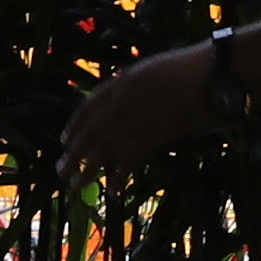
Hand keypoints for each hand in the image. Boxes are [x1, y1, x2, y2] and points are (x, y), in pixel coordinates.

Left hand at [57, 44, 210, 180]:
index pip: (84, 111)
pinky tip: (112, 191)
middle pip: (86, 138)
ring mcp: (127, 129)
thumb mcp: (143, 71)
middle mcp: (113, 111)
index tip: (64, 140)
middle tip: (61, 172)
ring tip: (74, 186)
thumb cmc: (178, 69)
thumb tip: (116, 100)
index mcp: (113, 88)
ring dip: (85, 173)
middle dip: (72, 156)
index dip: (73, 128)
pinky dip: (117, 180)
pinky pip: (125, 167)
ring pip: (98, 156)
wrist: (199, 81)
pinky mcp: (145, 145)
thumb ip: (125, 86)